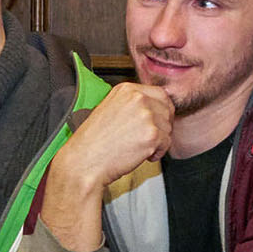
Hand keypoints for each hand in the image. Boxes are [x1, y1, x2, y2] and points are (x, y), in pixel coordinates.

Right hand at [38, 83, 173, 250]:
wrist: (84, 162)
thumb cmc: (93, 142)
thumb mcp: (109, 110)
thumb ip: (132, 104)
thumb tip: (154, 108)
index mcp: (126, 89)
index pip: (160, 94)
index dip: (160, 110)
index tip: (155, 121)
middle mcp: (138, 98)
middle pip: (167, 109)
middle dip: (161, 125)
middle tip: (146, 138)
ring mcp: (146, 115)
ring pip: (168, 127)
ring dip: (158, 140)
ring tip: (138, 147)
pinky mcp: (152, 135)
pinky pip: (166, 143)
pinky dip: (157, 153)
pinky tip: (140, 155)